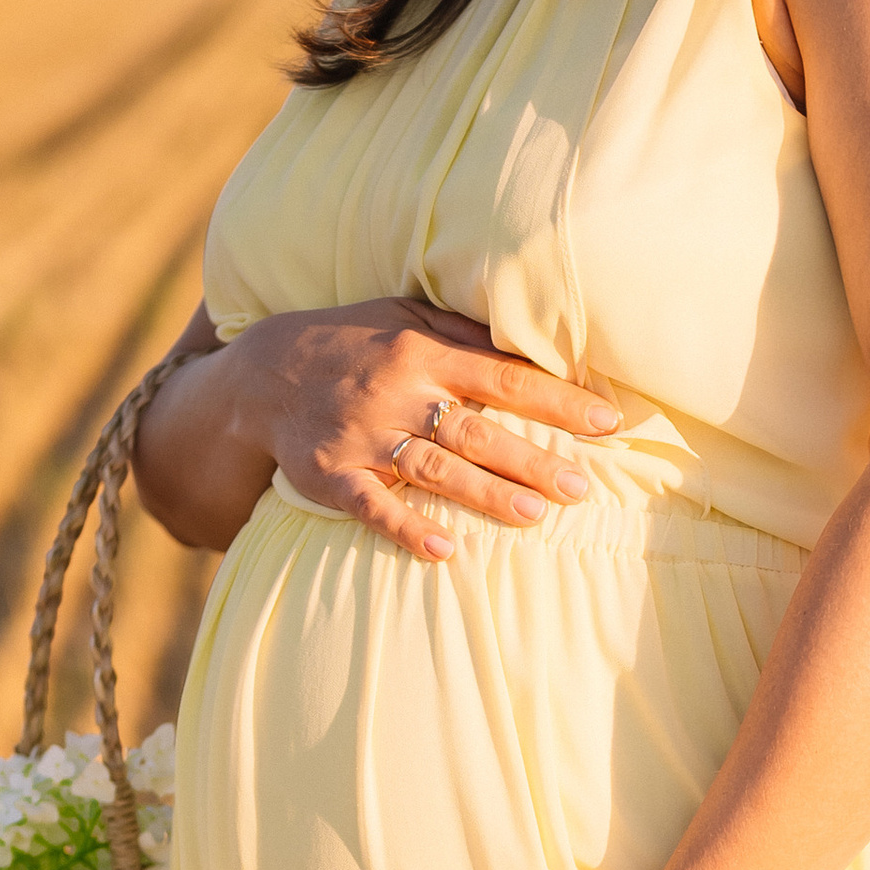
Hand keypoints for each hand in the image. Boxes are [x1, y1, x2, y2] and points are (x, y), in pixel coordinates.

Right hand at [212, 300, 621, 564]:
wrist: (261, 371)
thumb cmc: (350, 342)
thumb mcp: (403, 317)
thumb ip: (463, 334)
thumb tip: (534, 345)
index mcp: (422, 352)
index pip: (504, 378)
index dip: (558, 401)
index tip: (607, 423)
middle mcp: (397, 393)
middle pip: (476, 430)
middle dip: (532, 459)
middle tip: (583, 488)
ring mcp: (362, 436)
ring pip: (433, 469)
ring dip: (485, 494)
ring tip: (535, 517)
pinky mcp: (330, 474)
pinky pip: (371, 505)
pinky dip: (405, 528)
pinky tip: (443, 551)